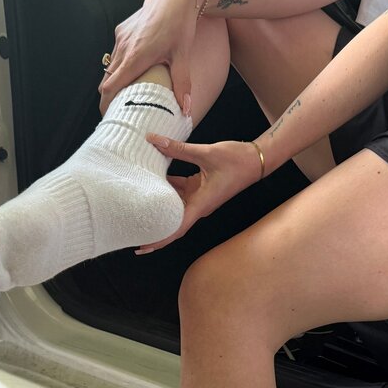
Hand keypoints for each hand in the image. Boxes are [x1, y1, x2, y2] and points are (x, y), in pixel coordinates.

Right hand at [99, 0, 196, 114]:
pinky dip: (120, 65)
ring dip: (116, 80)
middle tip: (119, 111)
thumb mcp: (183, 56)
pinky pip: (116, 52)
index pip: (111, 87)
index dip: (106, 104)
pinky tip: (133, 70)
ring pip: (111, 66)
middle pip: (107, 79)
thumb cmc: (181, 24)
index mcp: (135, 56)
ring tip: (127, 93)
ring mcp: (121, 36)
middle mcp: (124, 46)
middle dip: (110, 96)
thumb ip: (182, 83)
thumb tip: (186, 109)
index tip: (109, 116)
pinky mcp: (122, 29)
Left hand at [135, 136, 263, 253]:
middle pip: (172, 223)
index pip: (177, 228)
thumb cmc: (237, 160)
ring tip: (136, 206)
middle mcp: (199, 205)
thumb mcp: (206, 153)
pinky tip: (152, 179)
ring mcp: (199, 198)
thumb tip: (154, 140)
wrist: (256, 159)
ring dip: (158, 206)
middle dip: (154, 229)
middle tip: (131, 231)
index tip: (143, 247)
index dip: (159, 239)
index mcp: (201, 204)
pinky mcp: (200, 188)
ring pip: (174, 206)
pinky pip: (179, 192)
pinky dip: (166, 187)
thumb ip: (178, 148)